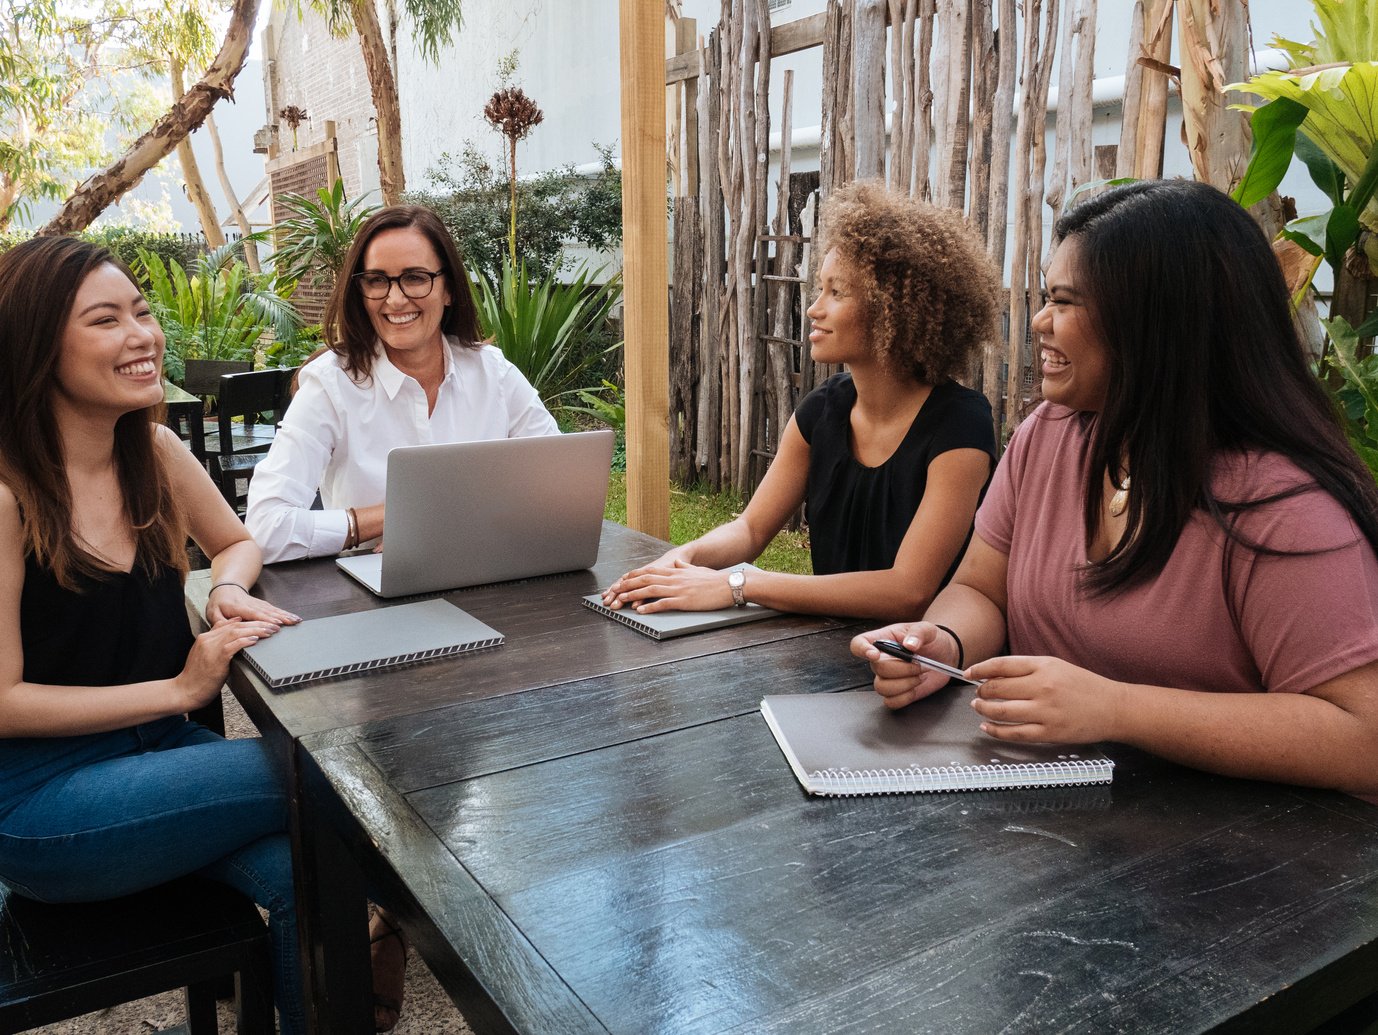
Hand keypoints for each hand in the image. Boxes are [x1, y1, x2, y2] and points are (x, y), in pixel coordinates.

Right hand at [175, 618, 281, 711]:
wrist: (185, 691)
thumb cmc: (197, 677)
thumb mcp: (205, 656)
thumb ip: (217, 645)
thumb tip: (235, 638)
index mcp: (205, 637)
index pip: (229, 623)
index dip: (248, 621)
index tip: (262, 621)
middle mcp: (207, 639)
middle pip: (236, 625)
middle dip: (256, 624)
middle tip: (273, 625)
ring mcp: (211, 648)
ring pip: (236, 632)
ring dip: (256, 630)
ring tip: (270, 630)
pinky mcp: (216, 658)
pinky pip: (233, 645)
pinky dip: (246, 640)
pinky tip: (256, 639)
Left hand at [207, 584, 299, 625]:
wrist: (226, 588)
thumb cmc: (220, 602)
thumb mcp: (212, 612)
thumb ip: (218, 621)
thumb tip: (226, 627)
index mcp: (239, 608)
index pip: (254, 614)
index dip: (265, 620)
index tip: (275, 625)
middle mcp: (251, 605)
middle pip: (268, 612)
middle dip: (280, 618)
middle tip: (291, 623)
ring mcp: (259, 604)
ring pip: (273, 610)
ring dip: (285, 615)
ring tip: (296, 620)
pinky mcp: (263, 605)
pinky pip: (275, 609)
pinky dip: (284, 613)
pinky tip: (292, 617)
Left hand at [601, 558, 732, 612]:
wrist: (729, 584)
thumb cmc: (715, 580)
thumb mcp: (697, 570)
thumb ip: (685, 567)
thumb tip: (677, 562)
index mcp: (676, 572)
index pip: (650, 571)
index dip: (635, 575)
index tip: (623, 579)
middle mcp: (674, 578)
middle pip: (646, 579)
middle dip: (628, 585)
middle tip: (615, 590)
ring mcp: (678, 589)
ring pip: (650, 590)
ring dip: (633, 595)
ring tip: (621, 600)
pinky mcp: (684, 600)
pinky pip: (663, 603)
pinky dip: (650, 606)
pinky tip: (640, 610)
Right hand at [850, 623, 959, 708]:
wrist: (945, 656)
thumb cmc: (932, 639)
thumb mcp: (928, 629)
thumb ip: (918, 633)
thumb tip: (909, 645)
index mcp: (882, 640)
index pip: (858, 644)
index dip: (861, 650)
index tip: (875, 654)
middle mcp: (880, 660)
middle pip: (878, 669)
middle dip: (904, 669)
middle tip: (921, 664)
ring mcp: (887, 678)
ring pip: (882, 688)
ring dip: (906, 684)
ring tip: (920, 675)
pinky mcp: (897, 693)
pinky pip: (891, 702)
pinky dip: (906, 697)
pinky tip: (916, 687)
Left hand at [966, 655, 1126, 743]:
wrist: (1113, 708)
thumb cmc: (1083, 686)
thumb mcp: (1055, 666)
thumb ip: (1026, 669)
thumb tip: (993, 674)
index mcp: (1044, 666)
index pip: (1001, 665)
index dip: (980, 669)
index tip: (969, 673)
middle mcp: (1043, 687)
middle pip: (997, 688)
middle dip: (981, 690)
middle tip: (977, 692)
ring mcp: (1045, 711)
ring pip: (1001, 711)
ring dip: (984, 709)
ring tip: (979, 707)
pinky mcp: (1049, 733)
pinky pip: (1014, 733)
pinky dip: (996, 730)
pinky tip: (988, 727)